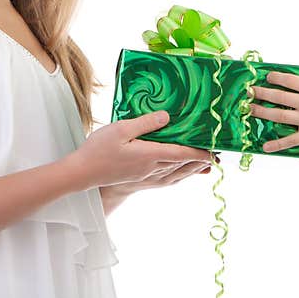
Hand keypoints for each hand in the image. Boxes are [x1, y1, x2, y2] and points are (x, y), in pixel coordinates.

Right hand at [70, 110, 214, 190]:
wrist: (82, 174)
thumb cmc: (98, 150)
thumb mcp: (121, 129)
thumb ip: (146, 123)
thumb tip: (167, 117)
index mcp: (150, 155)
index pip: (182, 154)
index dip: (200, 153)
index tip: (214, 150)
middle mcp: (152, 169)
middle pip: (183, 165)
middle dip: (201, 160)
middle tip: (216, 155)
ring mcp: (146, 177)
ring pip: (176, 174)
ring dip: (193, 170)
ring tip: (206, 166)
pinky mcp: (140, 181)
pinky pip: (166, 181)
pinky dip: (179, 177)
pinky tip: (180, 175)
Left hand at [249, 58, 298, 154]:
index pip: (289, 80)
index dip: (275, 77)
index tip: (266, 76)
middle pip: (278, 97)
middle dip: (261, 93)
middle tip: (248, 91)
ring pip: (278, 116)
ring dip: (261, 112)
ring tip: (249, 109)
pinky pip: (289, 141)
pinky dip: (276, 144)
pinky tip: (264, 146)